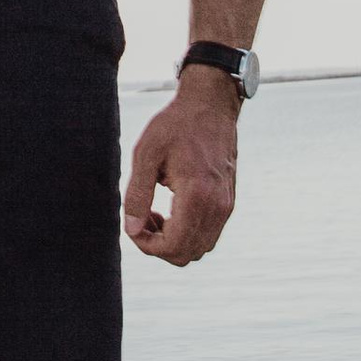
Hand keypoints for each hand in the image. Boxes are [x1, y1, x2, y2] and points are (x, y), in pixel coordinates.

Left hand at [123, 78, 240, 264]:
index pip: (174, 246)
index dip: (147, 246)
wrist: (210, 105)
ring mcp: (226, 206)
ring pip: (199, 249)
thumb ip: (137, 194)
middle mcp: (218, 206)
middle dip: (158, 246)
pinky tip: (170, 210)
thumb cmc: (176, 125)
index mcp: (197, 194)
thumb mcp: (146, 153)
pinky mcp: (228, 202)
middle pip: (186, 254)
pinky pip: (208, 235)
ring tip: (154, 214)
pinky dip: (187, 233)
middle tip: (141, 220)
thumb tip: (131, 229)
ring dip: (173, 241)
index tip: (133, 227)